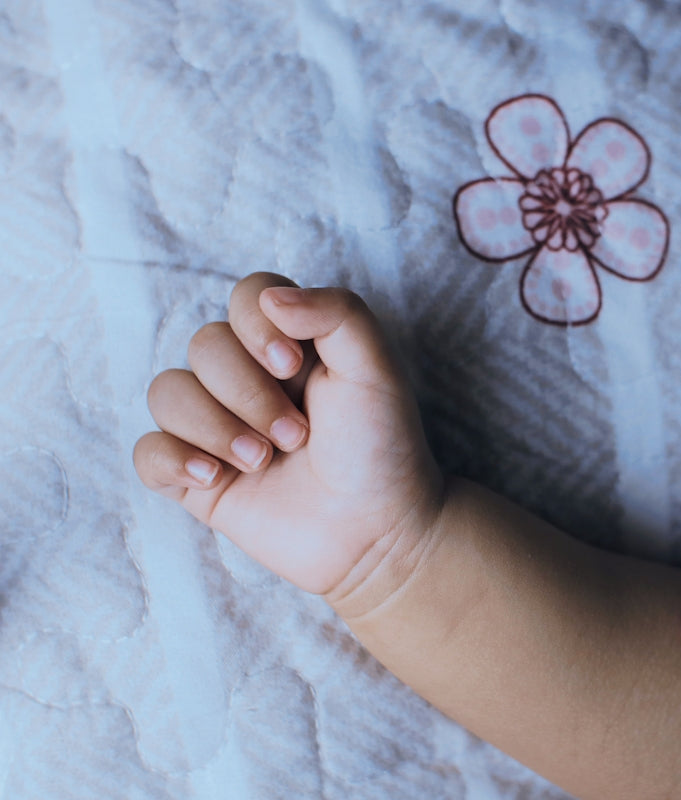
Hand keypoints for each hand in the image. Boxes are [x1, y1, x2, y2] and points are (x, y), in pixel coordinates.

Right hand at [134, 273, 442, 594]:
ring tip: (263, 461)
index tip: (293, 367)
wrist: (378, 533)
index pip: (248, 297)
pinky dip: (173, 460)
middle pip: (204, 346)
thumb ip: (337, 313)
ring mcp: (219, 428)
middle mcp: (249, 379)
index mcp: (292, 346)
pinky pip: (147, 451)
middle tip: (296, 435)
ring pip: (167, 392)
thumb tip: (270, 298)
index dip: (257, 327)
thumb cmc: (382, 448)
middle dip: (248, 392)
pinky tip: (216, 479)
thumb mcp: (377, 369)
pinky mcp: (198, 479)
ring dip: (214, 427)